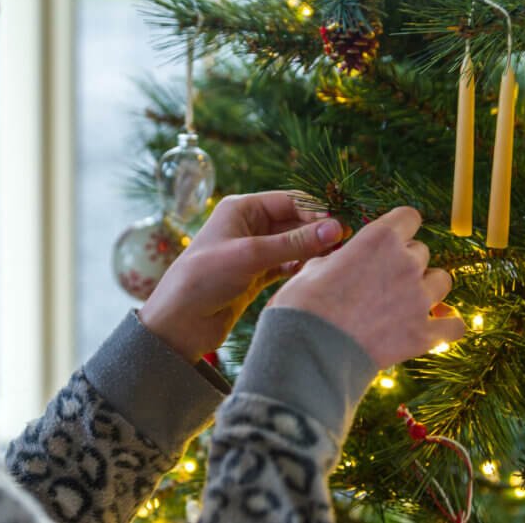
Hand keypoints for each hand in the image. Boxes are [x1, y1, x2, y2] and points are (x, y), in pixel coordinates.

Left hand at [138, 192, 348, 363]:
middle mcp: (247, 227)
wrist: (178, 323)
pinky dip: (302, 268)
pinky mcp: (256, 277)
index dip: (317, 212)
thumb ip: (294, 243)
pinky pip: (287, 266)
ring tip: (335, 260)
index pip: (289, 201)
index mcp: (240, 208)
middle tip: (346, 244)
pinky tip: (315, 274)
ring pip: (293, 246)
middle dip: (318, 232)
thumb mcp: (250, 255)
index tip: (342, 226)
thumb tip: (336, 228)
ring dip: (313, 251)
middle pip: (294, 222)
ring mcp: (252, 252)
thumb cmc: (203, 278)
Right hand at [271, 206, 465, 368]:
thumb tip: (341, 262)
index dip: (400, 226)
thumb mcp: (312, 268)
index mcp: (379, 239)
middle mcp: (406, 263)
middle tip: (382, 279)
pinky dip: (447, 324)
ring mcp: (419, 299)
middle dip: (405, 261)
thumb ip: (339, 259)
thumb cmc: (302, 306)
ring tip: (406, 300)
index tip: (391, 238)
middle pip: (421, 251)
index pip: (408, 217)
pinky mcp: (424, 334)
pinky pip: (454, 325)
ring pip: (442, 281)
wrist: (309, 352)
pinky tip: (436, 326)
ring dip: (426, 287)